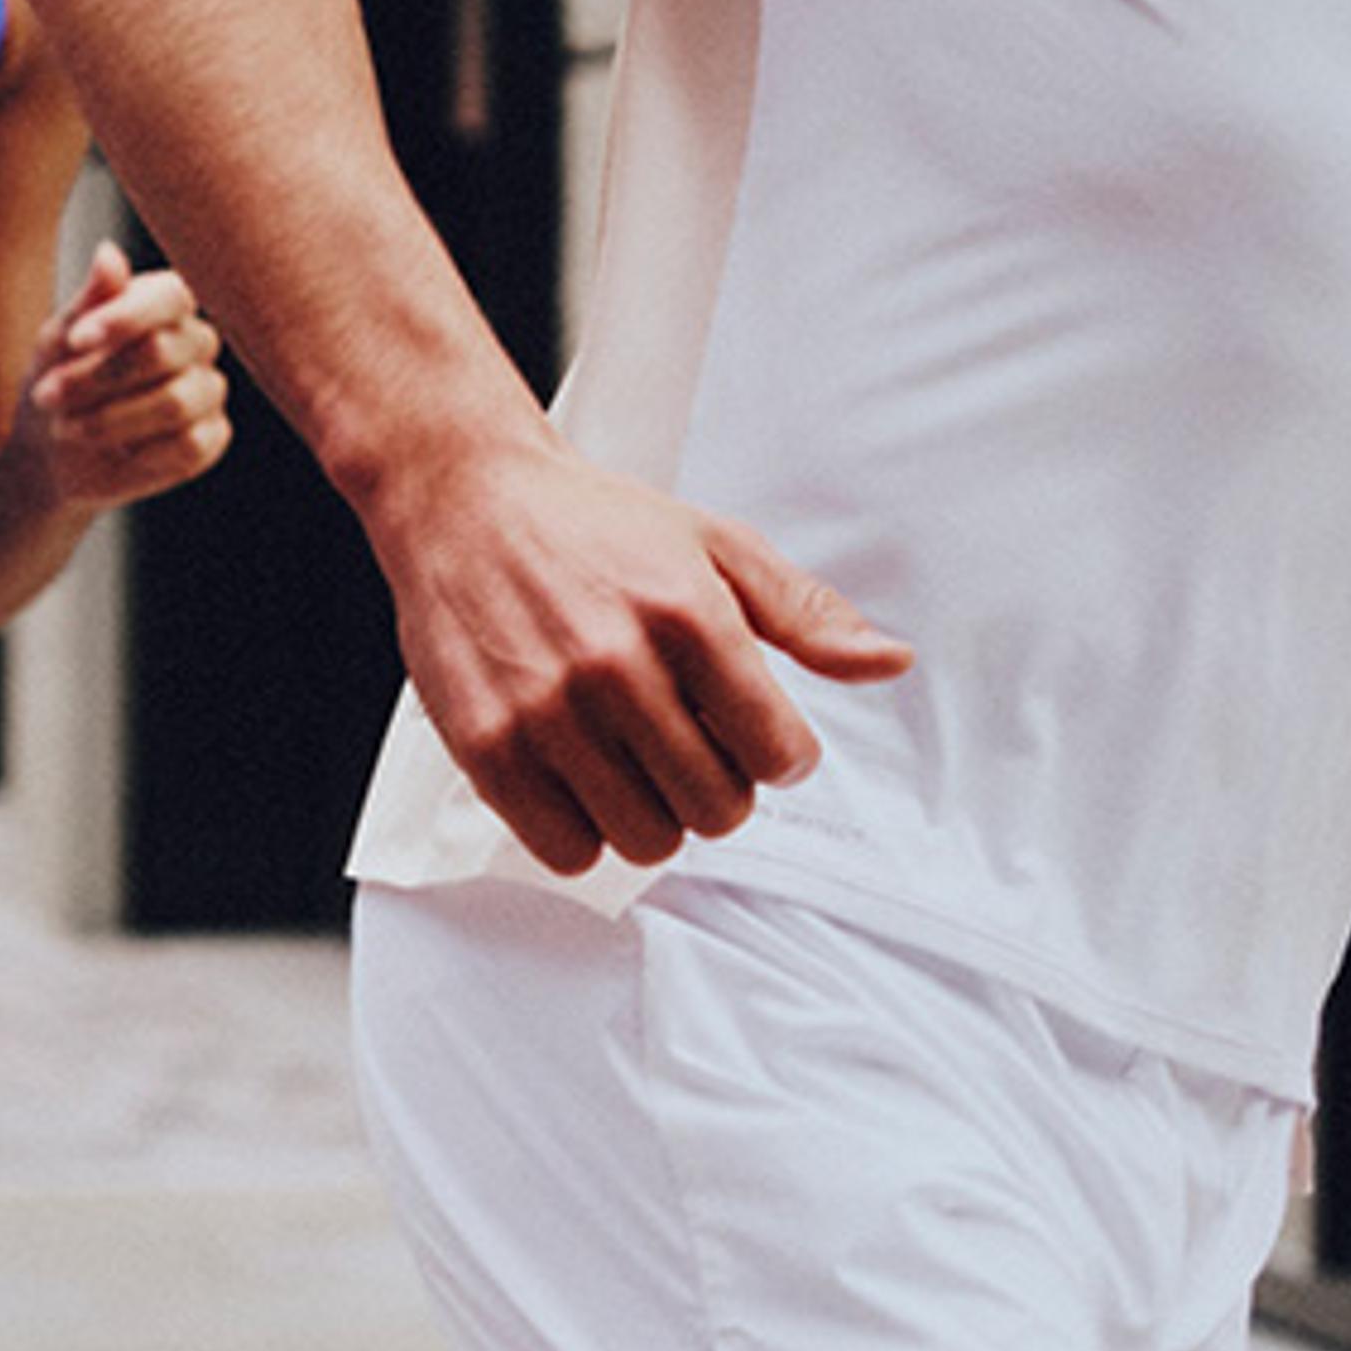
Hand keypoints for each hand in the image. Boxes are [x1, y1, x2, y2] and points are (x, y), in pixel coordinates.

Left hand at [16, 239, 231, 514]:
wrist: (51, 454)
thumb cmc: (57, 381)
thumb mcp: (58, 341)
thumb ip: (89, 301)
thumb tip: (109, 253)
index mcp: (165, 303)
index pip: (170, 296)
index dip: (124, 318)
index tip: (74, 340)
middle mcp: (196, 341)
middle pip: (163, 351)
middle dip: (95, 378)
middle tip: (46, 396)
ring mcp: (208, 389)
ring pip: (176, 402)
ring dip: (109, 420)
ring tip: (66, 427)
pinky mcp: (211, 437)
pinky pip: (191, 445)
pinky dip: (143, 454)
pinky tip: (117, 454)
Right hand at [381, 431, 910, 876]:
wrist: (462, 500)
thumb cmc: (592, 524)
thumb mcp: (716, 545)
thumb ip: (805, 614)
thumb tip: (889, 662)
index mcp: (688, 613)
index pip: (778, 754)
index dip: (779, 757)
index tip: (756, 741)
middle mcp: (616, 664)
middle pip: (716, 811)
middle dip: (718, 791)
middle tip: (691, 751)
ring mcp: (545, 711)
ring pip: (644, 841)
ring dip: (652, 816)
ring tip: (632, 763)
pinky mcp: (486, 746)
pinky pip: (566, 851)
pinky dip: (583, 831)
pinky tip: (580, 779)